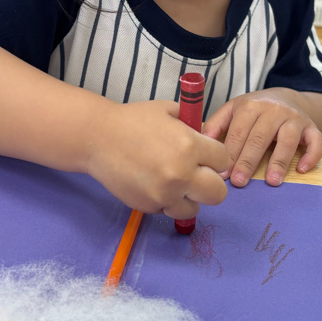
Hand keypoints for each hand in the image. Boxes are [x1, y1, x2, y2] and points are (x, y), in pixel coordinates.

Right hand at [87, 99, 229, 218]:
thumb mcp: (169, 111)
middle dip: (211, 184)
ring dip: (189, 197)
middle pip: (218, 193)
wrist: (98, 138)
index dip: (216, 158)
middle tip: (199, 176)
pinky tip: (156, 185)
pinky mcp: (149, 206)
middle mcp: (181, 173)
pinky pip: (170, 210)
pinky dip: (167, 201)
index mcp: (190, 145)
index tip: (207, 156)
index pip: (224, 161)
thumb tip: (209, 139)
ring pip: (195, 208)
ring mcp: (165, 193)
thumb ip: (193, 126)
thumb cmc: (133, 120)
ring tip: (176, 184)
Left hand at [202, 88, 321, 186]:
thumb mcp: (233, 110)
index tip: (222, 174)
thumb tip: (201, 142)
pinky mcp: (312, 126)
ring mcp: (294, 118)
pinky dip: (312, 155)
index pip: (238, 132)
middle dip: (248, 161)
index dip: (230, 154)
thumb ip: (216, 124)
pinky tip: (302, 169)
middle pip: (259, 138)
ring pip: (287, 139)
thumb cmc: (255, 109)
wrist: (287, 97)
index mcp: (250, 106)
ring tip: (272, 181)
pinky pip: (316, 141)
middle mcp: (273, 110)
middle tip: (240, 182)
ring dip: (280, 161)